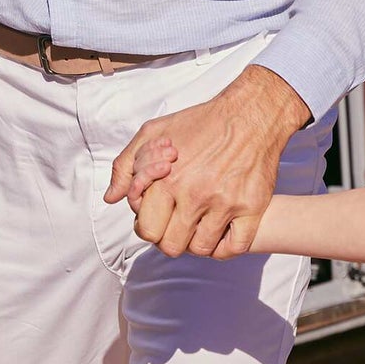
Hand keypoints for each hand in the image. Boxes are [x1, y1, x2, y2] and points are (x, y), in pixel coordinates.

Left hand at [104, 64, 310, 257]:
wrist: (250, 115)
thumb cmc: (200, 123)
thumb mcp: (152, 133)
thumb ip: (126, 166)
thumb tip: (112, 198)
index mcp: (167, 181)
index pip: (147, 229)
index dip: (149, 227)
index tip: (159, 219)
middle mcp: (195, 195)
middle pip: (171, 245)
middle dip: (170, 238)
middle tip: (178, 226)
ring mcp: (225, 204)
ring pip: (201, 249)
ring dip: (196, 243)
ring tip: (198, 228)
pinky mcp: (252, 208)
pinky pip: (235, 246)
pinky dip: (224, 248)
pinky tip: (220, 234)